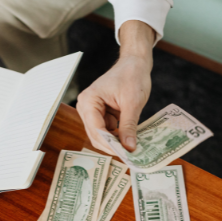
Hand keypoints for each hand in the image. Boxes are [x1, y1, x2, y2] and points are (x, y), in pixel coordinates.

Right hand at [77, 20, 154, 152]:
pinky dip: (117, 136)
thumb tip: (129, 148)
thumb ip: (129, 126)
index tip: (126, 155)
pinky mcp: (101, 114)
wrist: (135, 63)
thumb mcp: (132, 103)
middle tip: (130, 157)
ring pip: (101, 135)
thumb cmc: (132, 76)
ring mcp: (92, 111)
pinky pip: (107, 131)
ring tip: (131, 150)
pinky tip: (129, 141)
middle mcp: (86, 107)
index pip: (96, 129)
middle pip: (96, 135)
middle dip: (112, 146)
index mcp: (89, 101)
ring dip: (115, 143)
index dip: (111, 144)